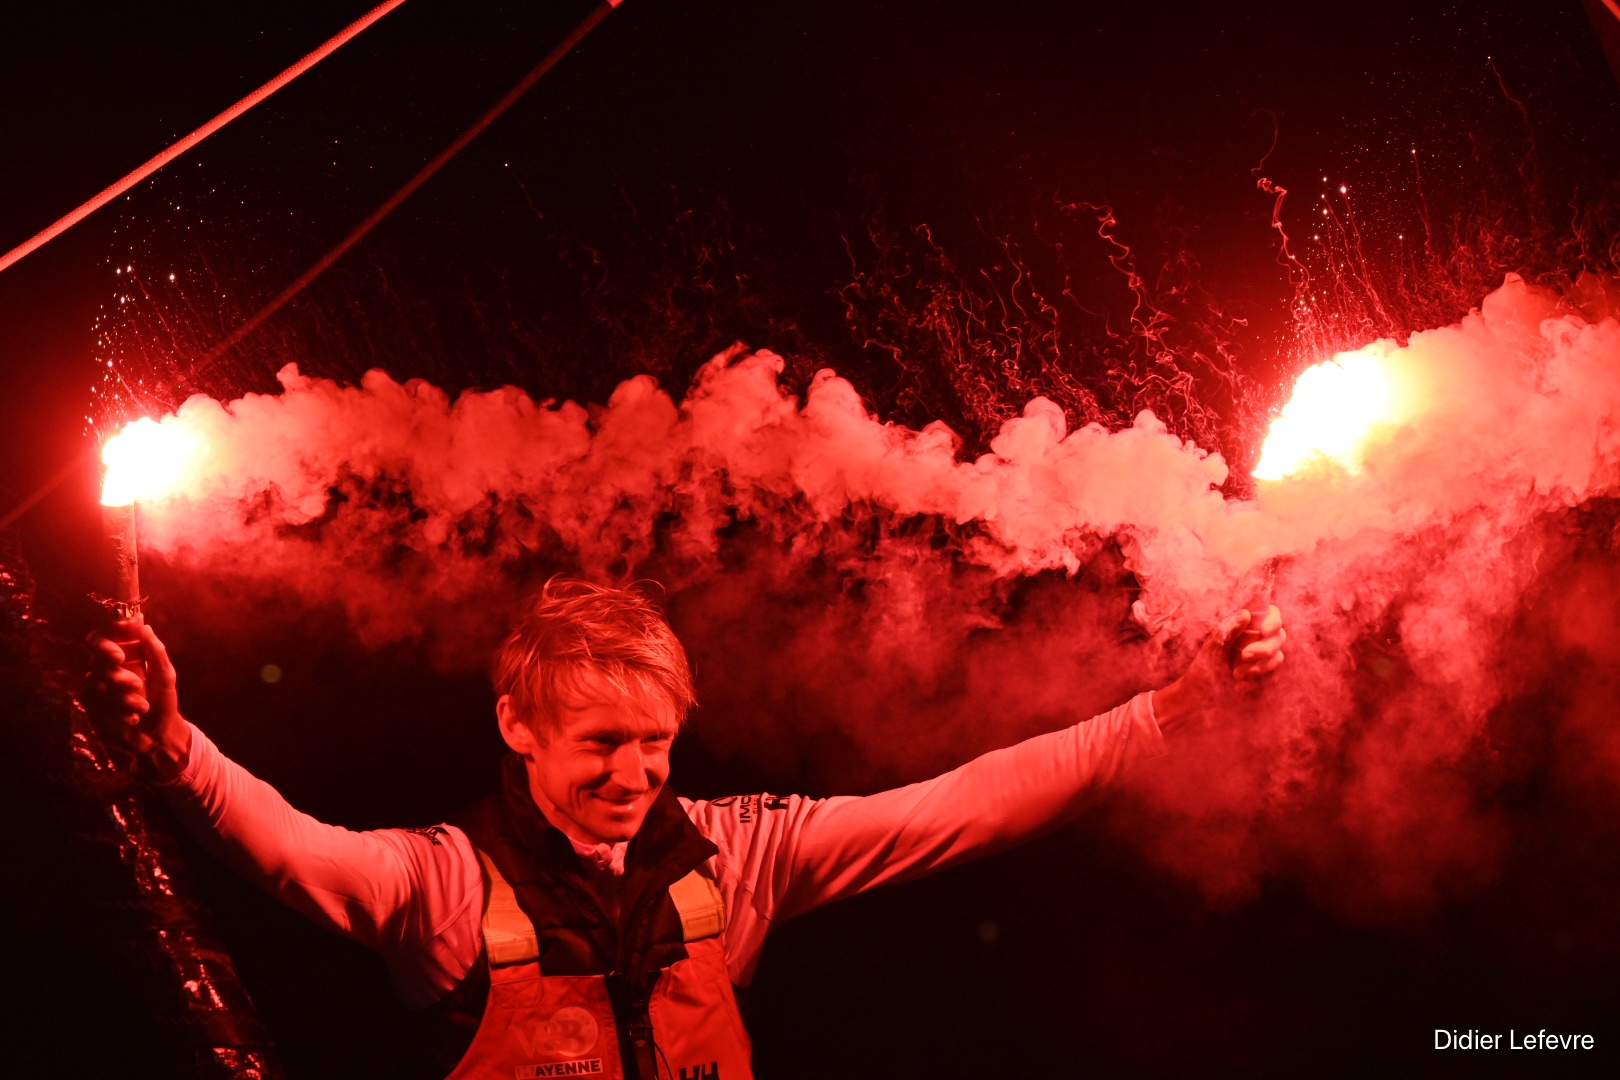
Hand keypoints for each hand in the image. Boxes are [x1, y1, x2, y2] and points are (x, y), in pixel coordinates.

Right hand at [85, 619, 191, 780]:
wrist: (158, 735)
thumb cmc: (164, 702)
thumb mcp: (166, 677)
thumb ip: (156, 653)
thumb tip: (145, 627)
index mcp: (123, 657)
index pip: (100, 641)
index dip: (103, 644)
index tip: (119, 656)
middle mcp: (106, 670)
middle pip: (96, 662)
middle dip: (116, 676)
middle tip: (135, 685)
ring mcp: (97, 690)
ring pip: (98, 686)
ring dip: (123, 699)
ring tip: (142, 707)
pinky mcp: (92, 709)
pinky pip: (95, 705)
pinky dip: (117, 712)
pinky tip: (132, 718)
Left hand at [1152, 605, 1286, 735]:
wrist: (1201, 695)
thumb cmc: (1205, 666)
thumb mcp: (1213, 646)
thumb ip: (1228, 629)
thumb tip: (1246, 613)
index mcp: (1249, 628)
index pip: (1272, 615)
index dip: (1274, 621)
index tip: (1264, 630)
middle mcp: (1260, 641)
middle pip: (1279, 637)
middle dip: (1264, 648)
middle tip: (1244, 656)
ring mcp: (1265, 660)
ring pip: (1278, 658)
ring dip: (1259, 667)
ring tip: (1236, 675)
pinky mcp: (1266, 678)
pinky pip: (1273, 678)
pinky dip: (1257, 683)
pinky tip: (1239, 688)